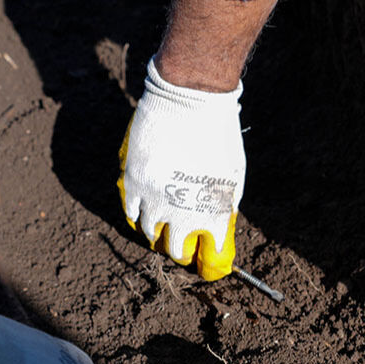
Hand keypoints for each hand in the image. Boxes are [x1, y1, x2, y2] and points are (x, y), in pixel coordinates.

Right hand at [117, 57, 244, 280]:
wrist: (189, 100)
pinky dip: (138, 217)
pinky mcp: (133, 183)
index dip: (212, 263)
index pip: (213, 258)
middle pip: (177, 252)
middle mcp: (182, 214)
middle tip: (185, 246)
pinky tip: (145, 211)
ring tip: (163, 227)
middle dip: (183, 252)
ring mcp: (154, 200)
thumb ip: (224, 205)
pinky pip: (131, 213)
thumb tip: (217, 224)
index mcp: (214, 215)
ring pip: (151, 235)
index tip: (210, 262)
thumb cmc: (219, 134)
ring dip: (159, 235)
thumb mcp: (233, 176)